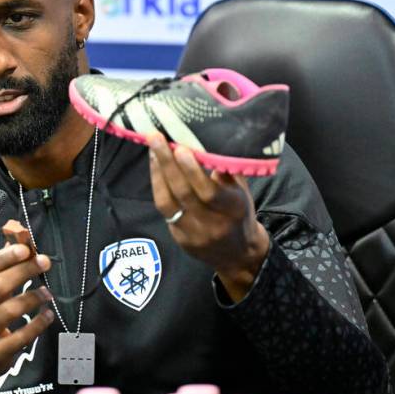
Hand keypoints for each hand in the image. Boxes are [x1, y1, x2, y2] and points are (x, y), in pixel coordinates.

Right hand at [0, 243, 54, 393]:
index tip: (25, 249)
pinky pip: (21, 336)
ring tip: (47, 292)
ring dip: (33, 297)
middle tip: (44, 262)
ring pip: (9, 311)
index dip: (2, 258)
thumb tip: (17, 239)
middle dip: (23, 272)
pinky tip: (48, 314)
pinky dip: (38, 323)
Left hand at [147, 134, 269, 301]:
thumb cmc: (239, 213)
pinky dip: (157, 187)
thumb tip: (206, 141)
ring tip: (152, 150)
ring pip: (167, 203)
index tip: (180, 148)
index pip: (209, 191)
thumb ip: (227, 169)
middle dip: (167, 164)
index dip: (192, 170)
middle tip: (156, 139)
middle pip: (184, 193)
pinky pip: (164, 210)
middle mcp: (213, 224)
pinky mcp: (179, 238)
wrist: (238, 254)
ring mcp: (194, 234)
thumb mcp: (242, 191)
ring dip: (157, 173)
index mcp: (233, 209)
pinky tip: (155, 169)